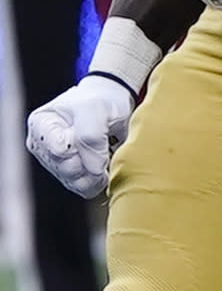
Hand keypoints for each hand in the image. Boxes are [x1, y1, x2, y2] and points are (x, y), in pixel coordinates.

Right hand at [26, 75, 134, 198]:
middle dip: (90, 157)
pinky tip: (103, 162)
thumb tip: (93, 170)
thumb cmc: (99, 101)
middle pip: (67, 169)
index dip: (81, 144)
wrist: (113, 105)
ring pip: (76, 182)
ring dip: (96, 169)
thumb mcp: (95, 107)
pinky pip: (86, 189)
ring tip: (104, 150)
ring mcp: (56, 165)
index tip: (91, 128)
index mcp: (40, 125)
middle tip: (102, 140)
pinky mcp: (71, 178)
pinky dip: (100, 178)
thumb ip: (90, 136)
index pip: (60, 150)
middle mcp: (43, 148)